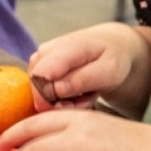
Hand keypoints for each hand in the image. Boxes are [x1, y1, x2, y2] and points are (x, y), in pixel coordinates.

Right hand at [26, 23, 150, 111]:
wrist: (111, 45)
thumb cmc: (112, 57)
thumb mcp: (109, 70)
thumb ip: (83, 80)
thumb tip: (56, 90)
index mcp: (65, 47)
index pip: (41, 76)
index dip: (50, 98)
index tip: (71, 106)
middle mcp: (45, 51)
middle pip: (37, 89)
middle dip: (59, 103)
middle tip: (86, 100)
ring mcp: (38, 59)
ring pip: (39, 93)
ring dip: (63, 101)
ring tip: (86, 94)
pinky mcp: (37, 68)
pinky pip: (42, 92)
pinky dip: (60, 98)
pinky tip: (78, 93)